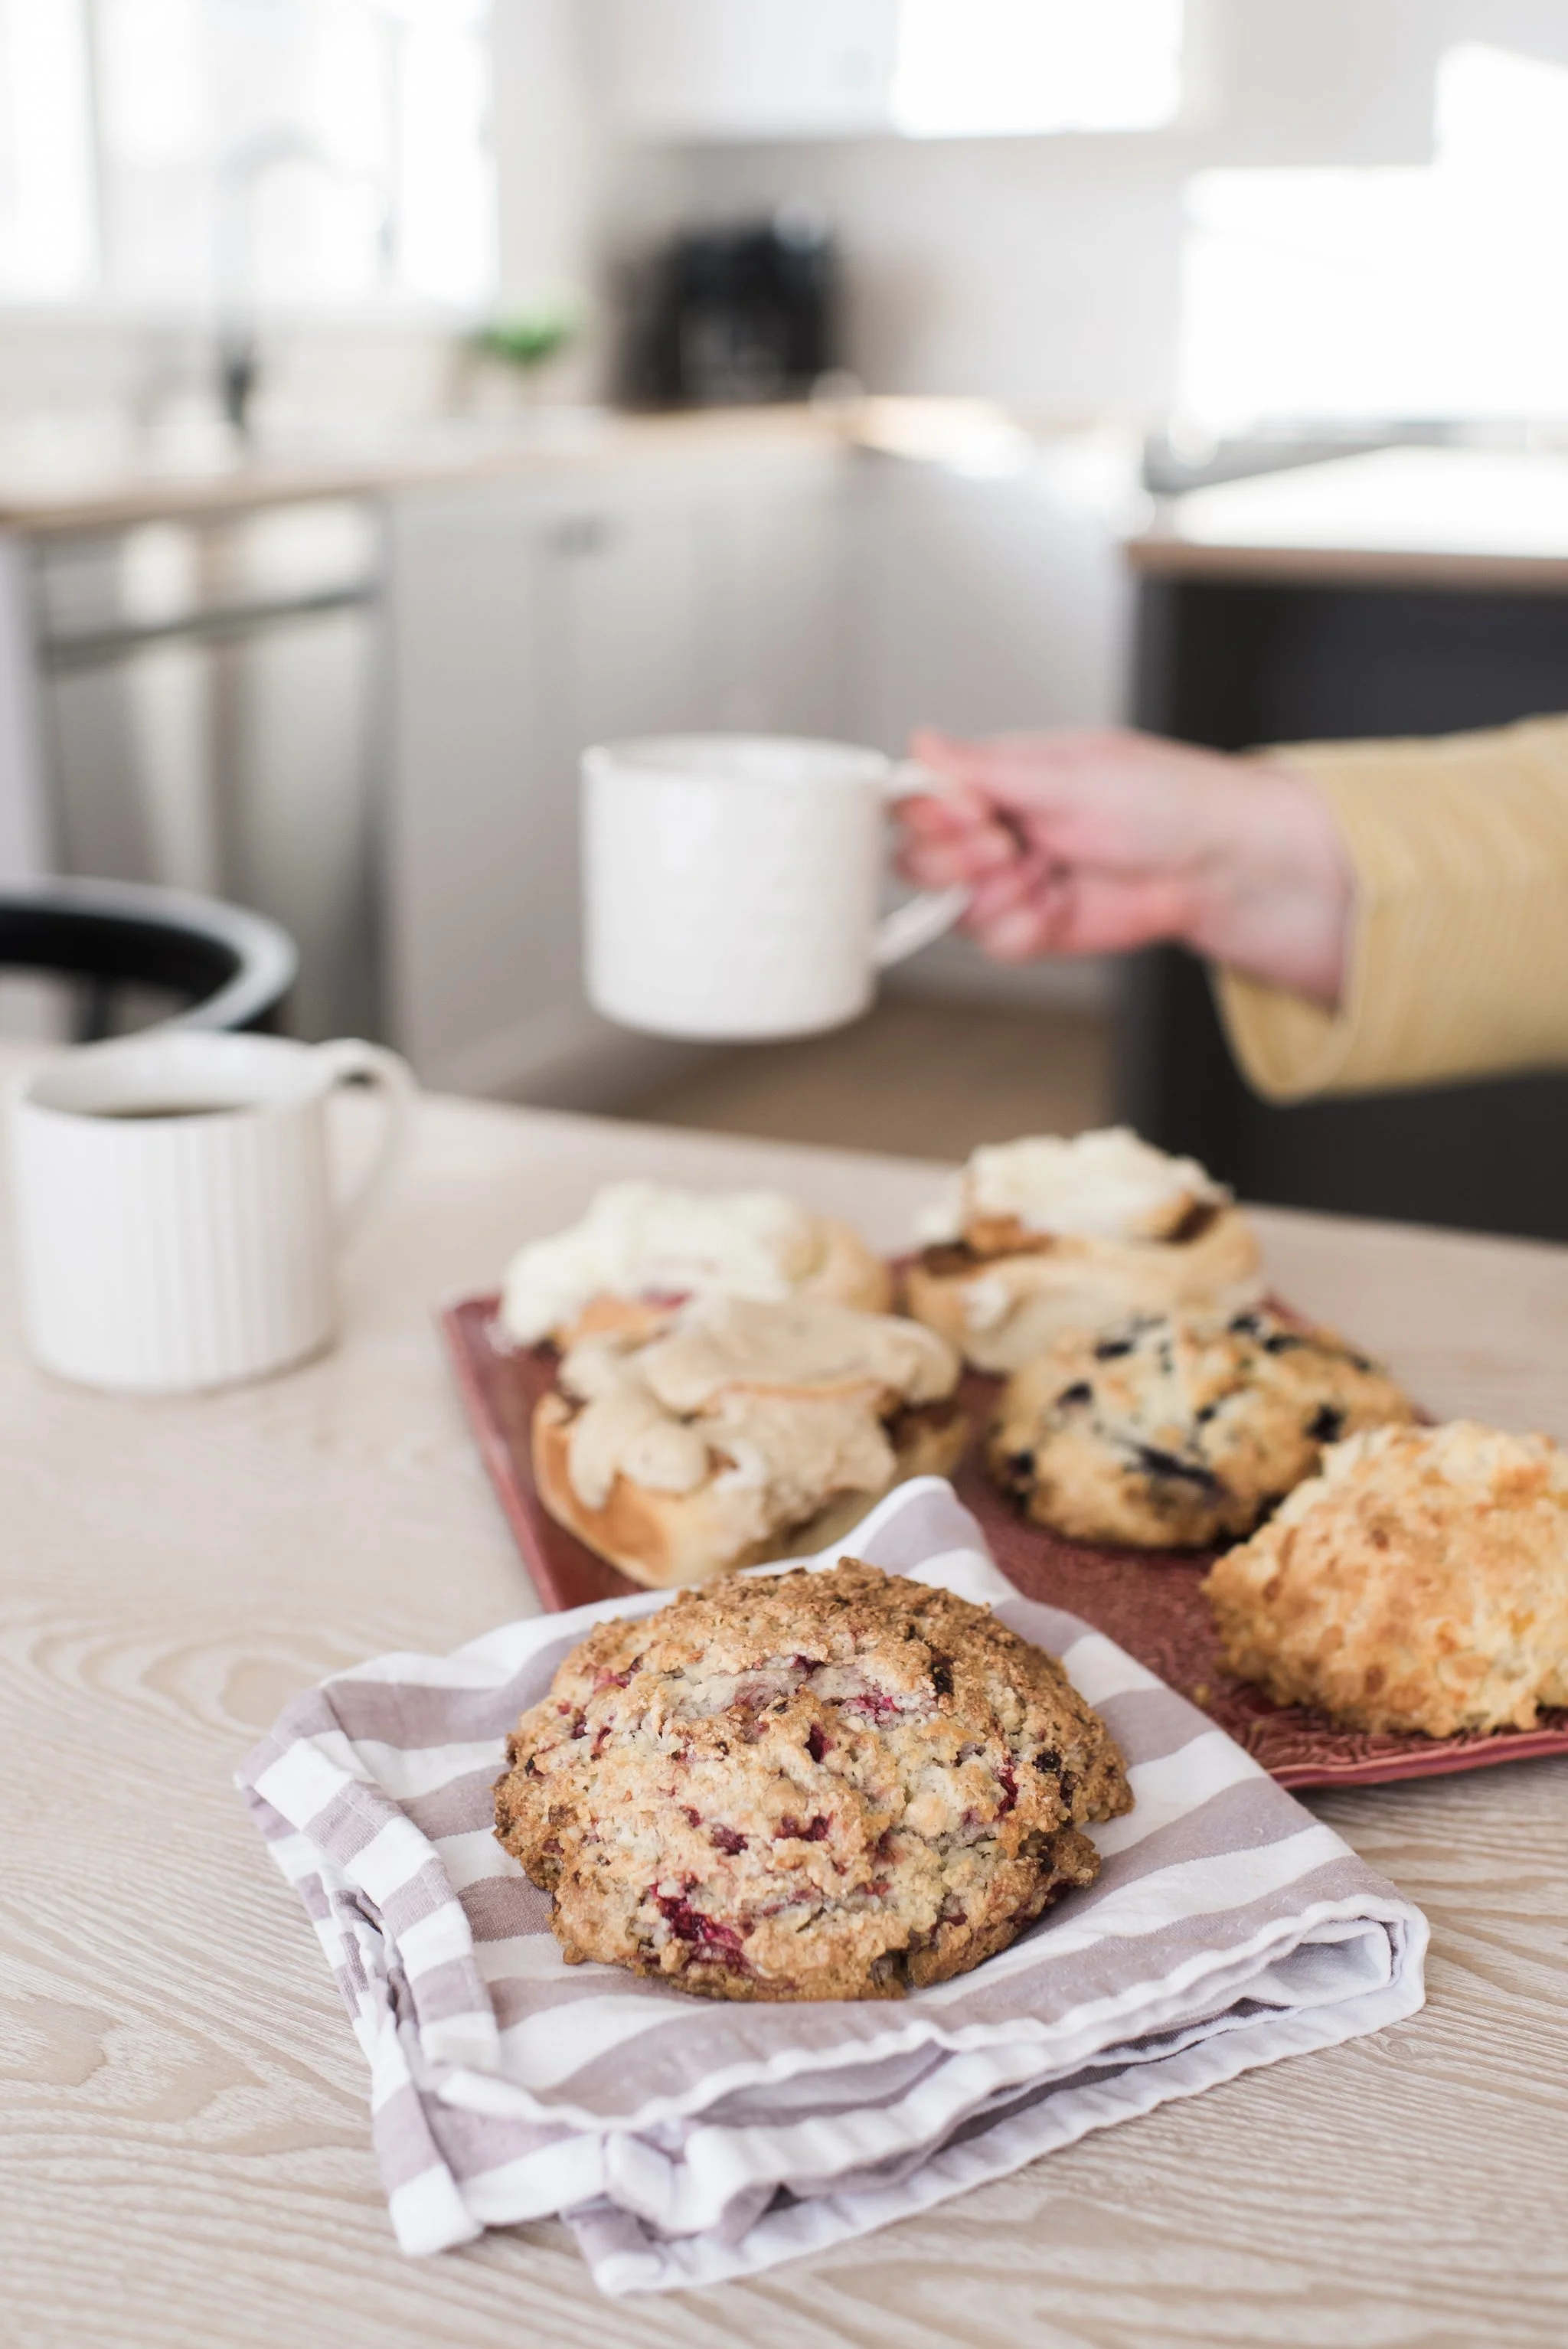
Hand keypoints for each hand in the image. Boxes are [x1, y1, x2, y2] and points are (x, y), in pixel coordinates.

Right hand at [896, 726, 1353, 1004]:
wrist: (1214, 866)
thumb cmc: (1165, 800)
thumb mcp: (1069, 773)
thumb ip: (986, 768)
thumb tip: (921, 742)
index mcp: (998, 778)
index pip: (919, 797)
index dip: (928, 814)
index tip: (968, 814)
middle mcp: (997, 829)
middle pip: (917, 859)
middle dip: (955, 860)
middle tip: (1007, 846)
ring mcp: (1012, 882)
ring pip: (950, 908)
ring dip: (995, 896)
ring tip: (1046, 875)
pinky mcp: (1032, 927)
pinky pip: (991, 943)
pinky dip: (1020, 930)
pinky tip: (1058, 906)